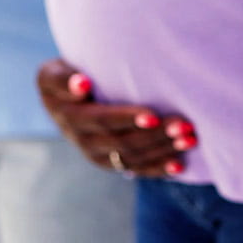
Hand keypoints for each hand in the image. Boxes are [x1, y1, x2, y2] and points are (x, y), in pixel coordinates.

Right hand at [36, 58, 192, 176]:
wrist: (64, 100)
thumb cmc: (65, 77)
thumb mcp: (52, 73)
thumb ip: (63, 79)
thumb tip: (82, 85)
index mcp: (70, 118)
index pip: (102, 121)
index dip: (127, 119)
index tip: (153, 115)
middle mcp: (84, 142)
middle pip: (123, 142)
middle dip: (156, 136)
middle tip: (184, 125)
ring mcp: (99, 156)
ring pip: (133, 158)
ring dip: (163, 150)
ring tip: (190, 139)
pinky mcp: (112, 164)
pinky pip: (137, 169)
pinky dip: (159, 169)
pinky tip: (181, 164)